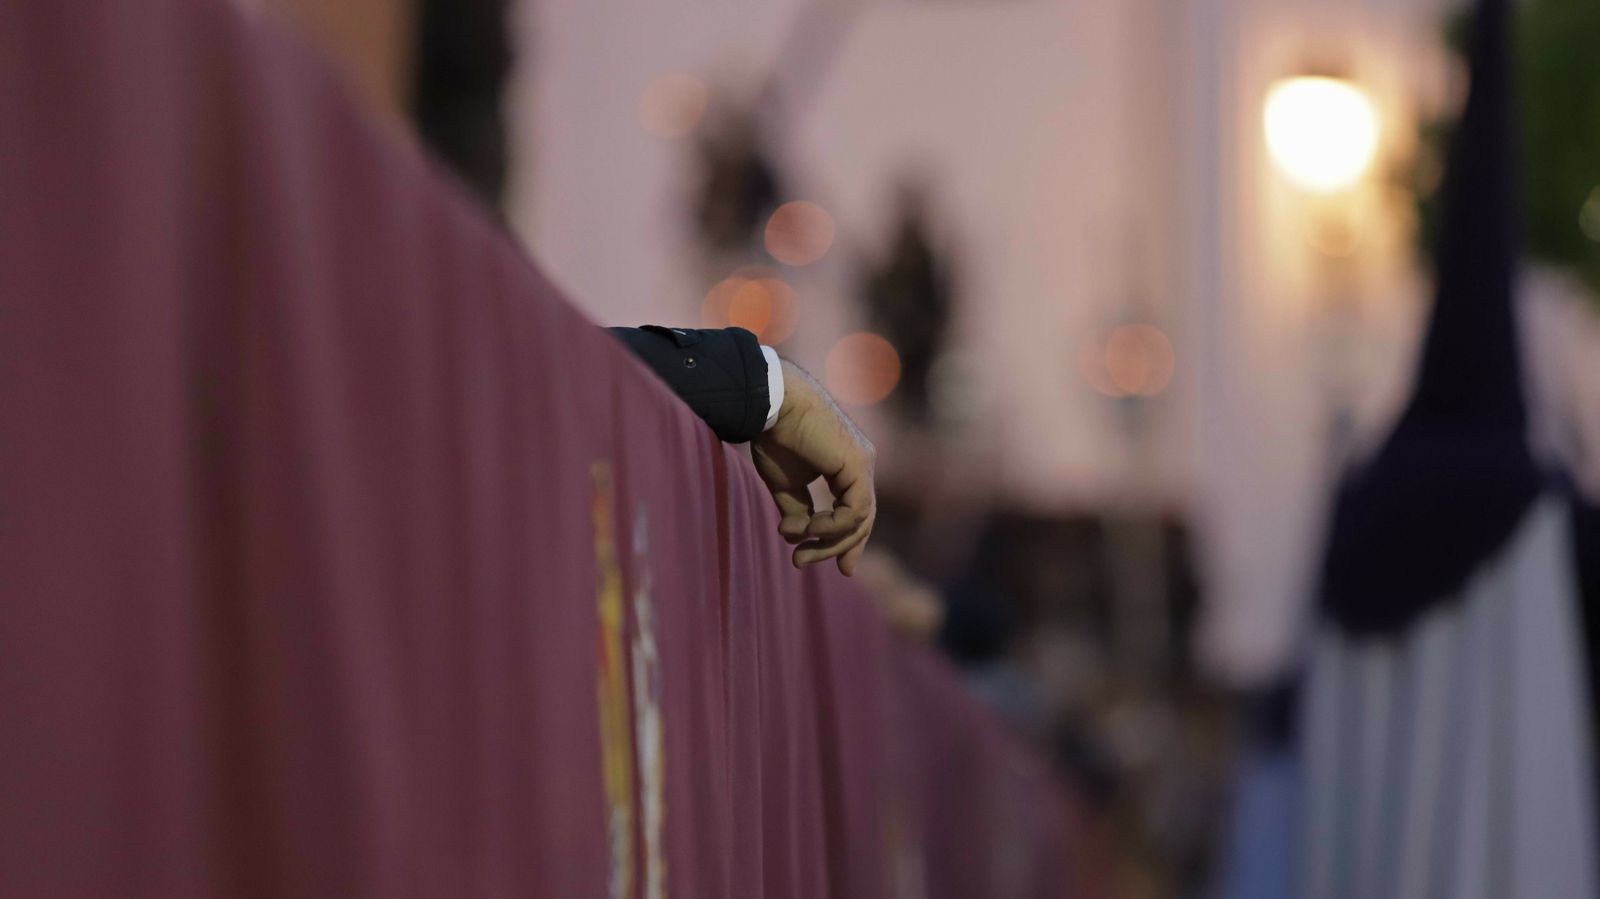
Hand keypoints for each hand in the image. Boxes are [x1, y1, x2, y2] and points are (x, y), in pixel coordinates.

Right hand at [751, 359, 876, 575]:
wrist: (773, 405)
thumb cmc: (776, 435)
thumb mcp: (785, 484)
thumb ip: (797, 510)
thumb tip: (796, 536)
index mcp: (847, 467)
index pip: (856, 512)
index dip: (846, 541)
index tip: (840, 568)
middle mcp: (861, 465)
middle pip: (860, 521)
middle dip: (835, 548)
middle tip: (801, 563)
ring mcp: (864, 465)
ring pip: (860, 520)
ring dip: (828, 542)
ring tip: (798, 548)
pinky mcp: (860, 465)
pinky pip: (856, 511)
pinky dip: (834, 527)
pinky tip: (811, 528)